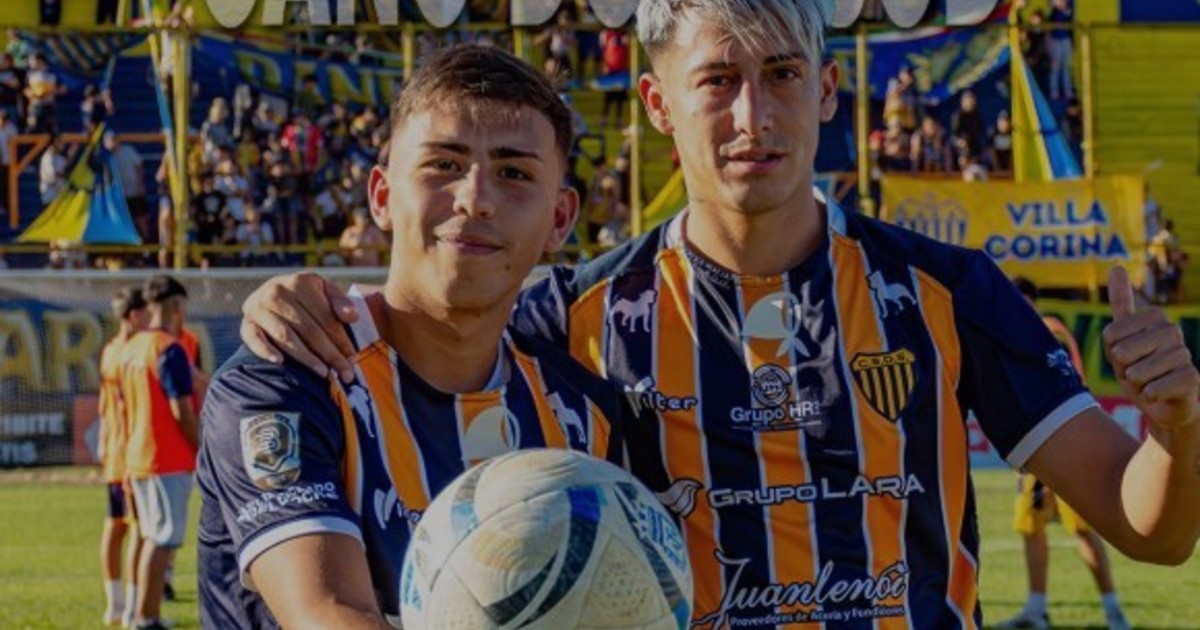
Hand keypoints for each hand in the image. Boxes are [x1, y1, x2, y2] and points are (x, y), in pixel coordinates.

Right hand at [240, 272, 359, 381]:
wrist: (273, 291)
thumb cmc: (306, 295)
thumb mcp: (324, 290)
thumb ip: (340, 301)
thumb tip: (352, 317)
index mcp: (300, 282)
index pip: (326, 318)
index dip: (342, 340)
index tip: (353, 360)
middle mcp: (277, 292)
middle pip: (309, 330)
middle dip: (330, 354)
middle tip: (345, 374)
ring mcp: (258, 307)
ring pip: (285, 337)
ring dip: (306, 357)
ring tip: (323, 373)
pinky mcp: (246, 322)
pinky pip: (253, 338)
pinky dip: (264, 350)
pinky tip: (279, 362)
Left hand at [1103, 266, 1198, 429]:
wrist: (1162, 403)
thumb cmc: (1138, 367)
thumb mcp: (1120, 337)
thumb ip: (1121, 302)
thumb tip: (1118, 265)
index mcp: (1155, 317)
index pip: (1111, 334)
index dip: (1110, 350)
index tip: (1124, 354)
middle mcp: (1173, 331)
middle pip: (1121, 352)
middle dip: (1121, 368)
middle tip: (1135, 371)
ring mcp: (1184, 354)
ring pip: (1137, 372)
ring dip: (1135, 384)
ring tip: (1147, 382)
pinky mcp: (1192, 378)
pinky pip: (1155, 388)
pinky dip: (1149, 395)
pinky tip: (1158, 394)